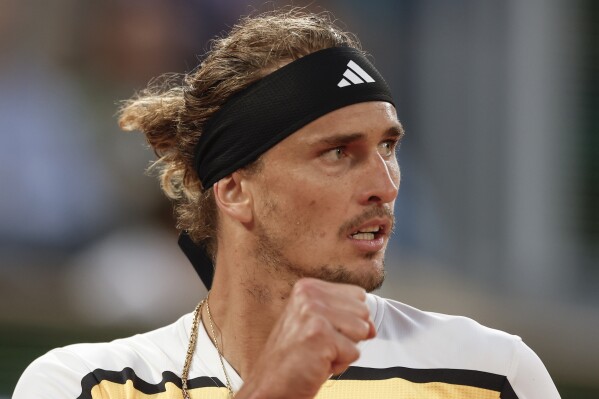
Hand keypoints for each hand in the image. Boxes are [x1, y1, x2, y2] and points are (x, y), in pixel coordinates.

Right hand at [236, 278, 375, 398]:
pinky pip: (354, 352)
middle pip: (363, 311)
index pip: (357, 295)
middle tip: (320, 345)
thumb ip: (348, 317)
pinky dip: (339, 365)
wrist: (270, 385)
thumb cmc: (294, 357)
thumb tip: (373, 328)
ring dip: (344, 350)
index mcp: (308, 286)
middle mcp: (310, 294)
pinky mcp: (320, 335)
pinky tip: (317, 363)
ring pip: (362, 330)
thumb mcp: (319, 326)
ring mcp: (314, 312)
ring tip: (319, 354)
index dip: (349, 319)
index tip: (324, 332)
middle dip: (349, 335)